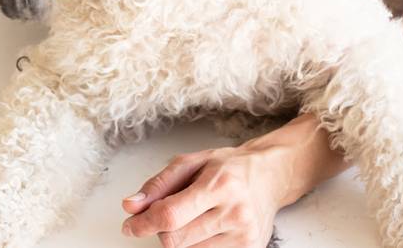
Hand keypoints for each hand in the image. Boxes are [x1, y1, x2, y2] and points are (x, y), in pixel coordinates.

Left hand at [120, 141, 298, 247]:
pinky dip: (198, 246)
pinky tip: (207, 228)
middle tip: (170, 213)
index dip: (143, 224)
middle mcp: (236, 213)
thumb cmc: (231, 168)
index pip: (170, 216)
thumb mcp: (192, 163)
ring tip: (196, 217)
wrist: (271, 176)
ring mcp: (245, 236)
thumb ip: (159, 185)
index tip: (130, 226)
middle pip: (175, 240)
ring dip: (181, 238)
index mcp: (220, 185)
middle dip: (163, 229)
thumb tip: (131, 207)